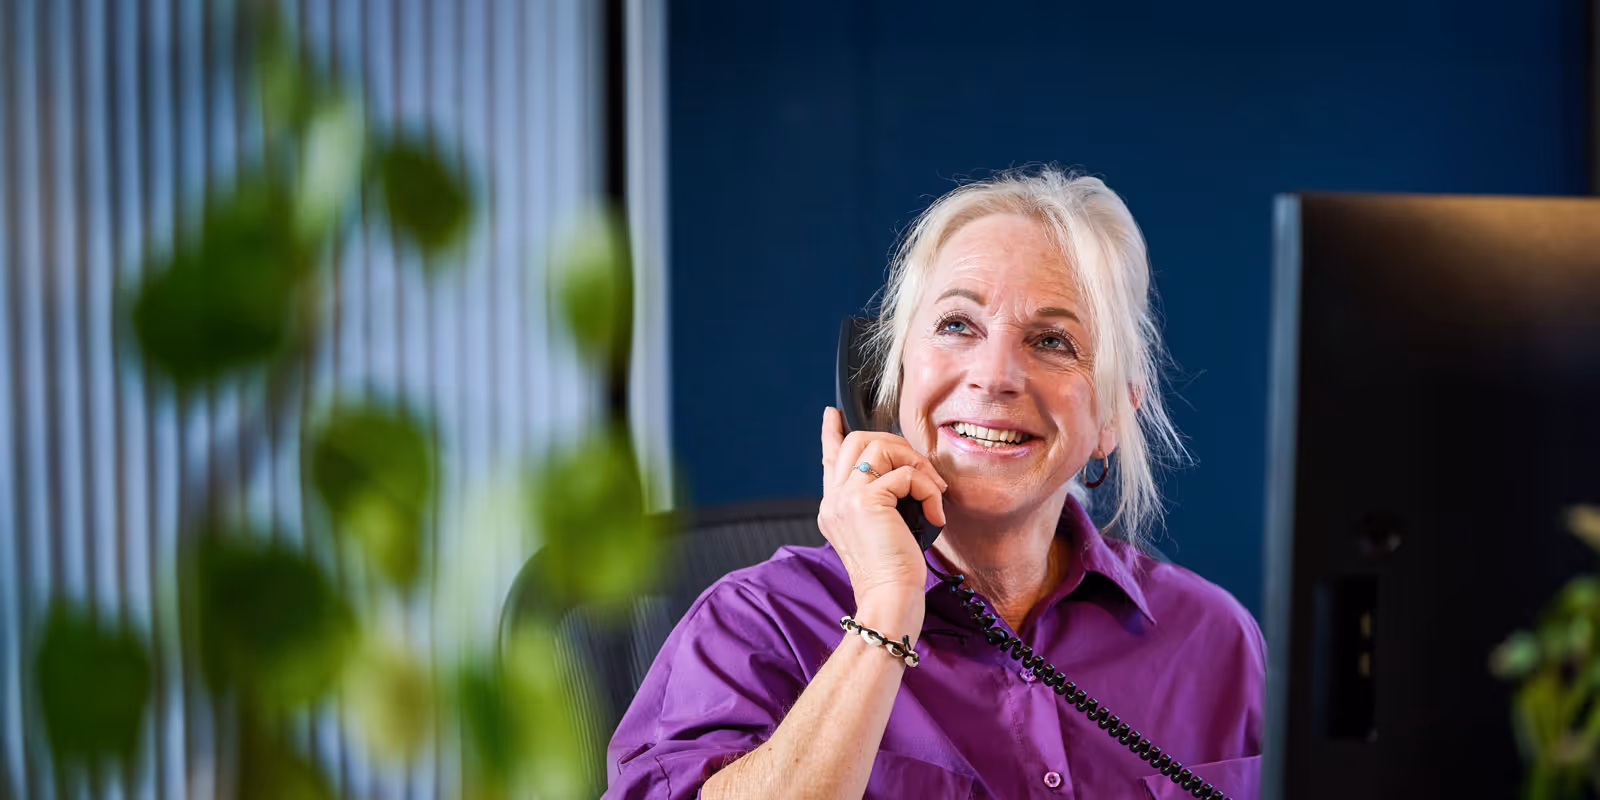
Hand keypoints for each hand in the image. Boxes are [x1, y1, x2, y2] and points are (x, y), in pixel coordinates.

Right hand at [817, 407, 947, 611]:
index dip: (830, 434)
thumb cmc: (894, 575)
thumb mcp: (884, 531)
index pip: (829, 459)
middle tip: (922, 468)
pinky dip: (929, 489)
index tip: (831, 414)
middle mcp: (833, 500)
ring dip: (915, 462)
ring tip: (933, 491)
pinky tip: (936, 514)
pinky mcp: (866, 501)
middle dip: (895, 444)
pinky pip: (906, 474)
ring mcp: (845, 498)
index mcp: (833, 508)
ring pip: (879, 447)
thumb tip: (904, 473)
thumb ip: (881, 502)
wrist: (889, 600)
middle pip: (857, 441)